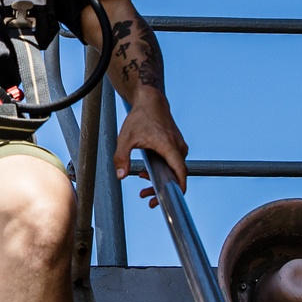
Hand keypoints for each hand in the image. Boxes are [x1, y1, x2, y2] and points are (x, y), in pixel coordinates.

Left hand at [113, 90, 187, 207]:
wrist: (151, 101)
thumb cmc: (139, 117)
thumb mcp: (125, 138)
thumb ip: (121, 158)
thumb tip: (120, 176)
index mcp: (167, 145)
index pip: (180, 170)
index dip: (179, 186)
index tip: (173, 198)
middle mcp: (177, 146)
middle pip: (176, 174)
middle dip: (163, 189)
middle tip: (148, 199)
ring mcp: (179, 146)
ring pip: (174, 170)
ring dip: (161, 180)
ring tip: (143, 187)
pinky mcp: (177, 146)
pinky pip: (173, 163)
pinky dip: (163, 170)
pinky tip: (147, 173)